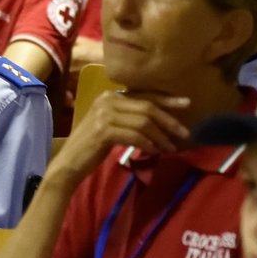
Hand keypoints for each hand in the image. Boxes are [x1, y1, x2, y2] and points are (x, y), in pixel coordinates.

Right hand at [51, 89, 190, 179]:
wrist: (69, 163)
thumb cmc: (92, 146)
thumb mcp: (112, 126)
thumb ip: (130, 118)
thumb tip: (161, 121)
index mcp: (110, 96)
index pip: (144, 95)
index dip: (167, 99)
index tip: (187, 104)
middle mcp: (107, 100)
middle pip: (147, 107)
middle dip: (169, 120)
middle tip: (184, 132)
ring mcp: (104, 115)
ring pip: (143, 122)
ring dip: (160, 137)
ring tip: (170, 148)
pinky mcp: (104, 131)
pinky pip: (135, 135)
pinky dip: (148, 144)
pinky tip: (154, 152)